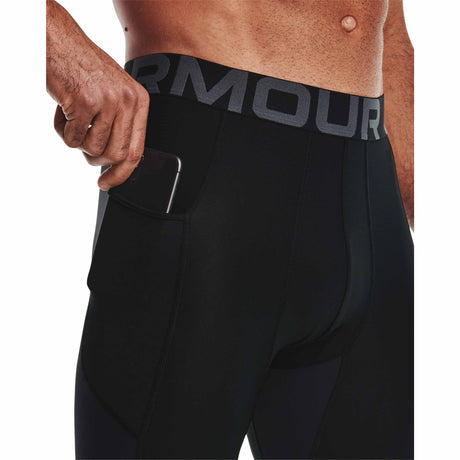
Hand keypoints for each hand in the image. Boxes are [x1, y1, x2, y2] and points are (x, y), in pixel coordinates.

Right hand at [46, 0, 149, 189]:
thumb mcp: (114, 94)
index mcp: (139, 101)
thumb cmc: (84, 68)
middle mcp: (128, 101)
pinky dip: (63, 131)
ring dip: (77, 141)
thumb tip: (116, 160)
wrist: (58, 39)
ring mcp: (108, 102)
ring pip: (93, 149)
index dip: (122, 173)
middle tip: (83, 145)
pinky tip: (62, 110)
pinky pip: (74, 138)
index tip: (108, 183)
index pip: (137, 150)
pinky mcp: (85, 102)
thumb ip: (120, 123)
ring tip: (72, 118)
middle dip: (96, 160)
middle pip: (115, 155)